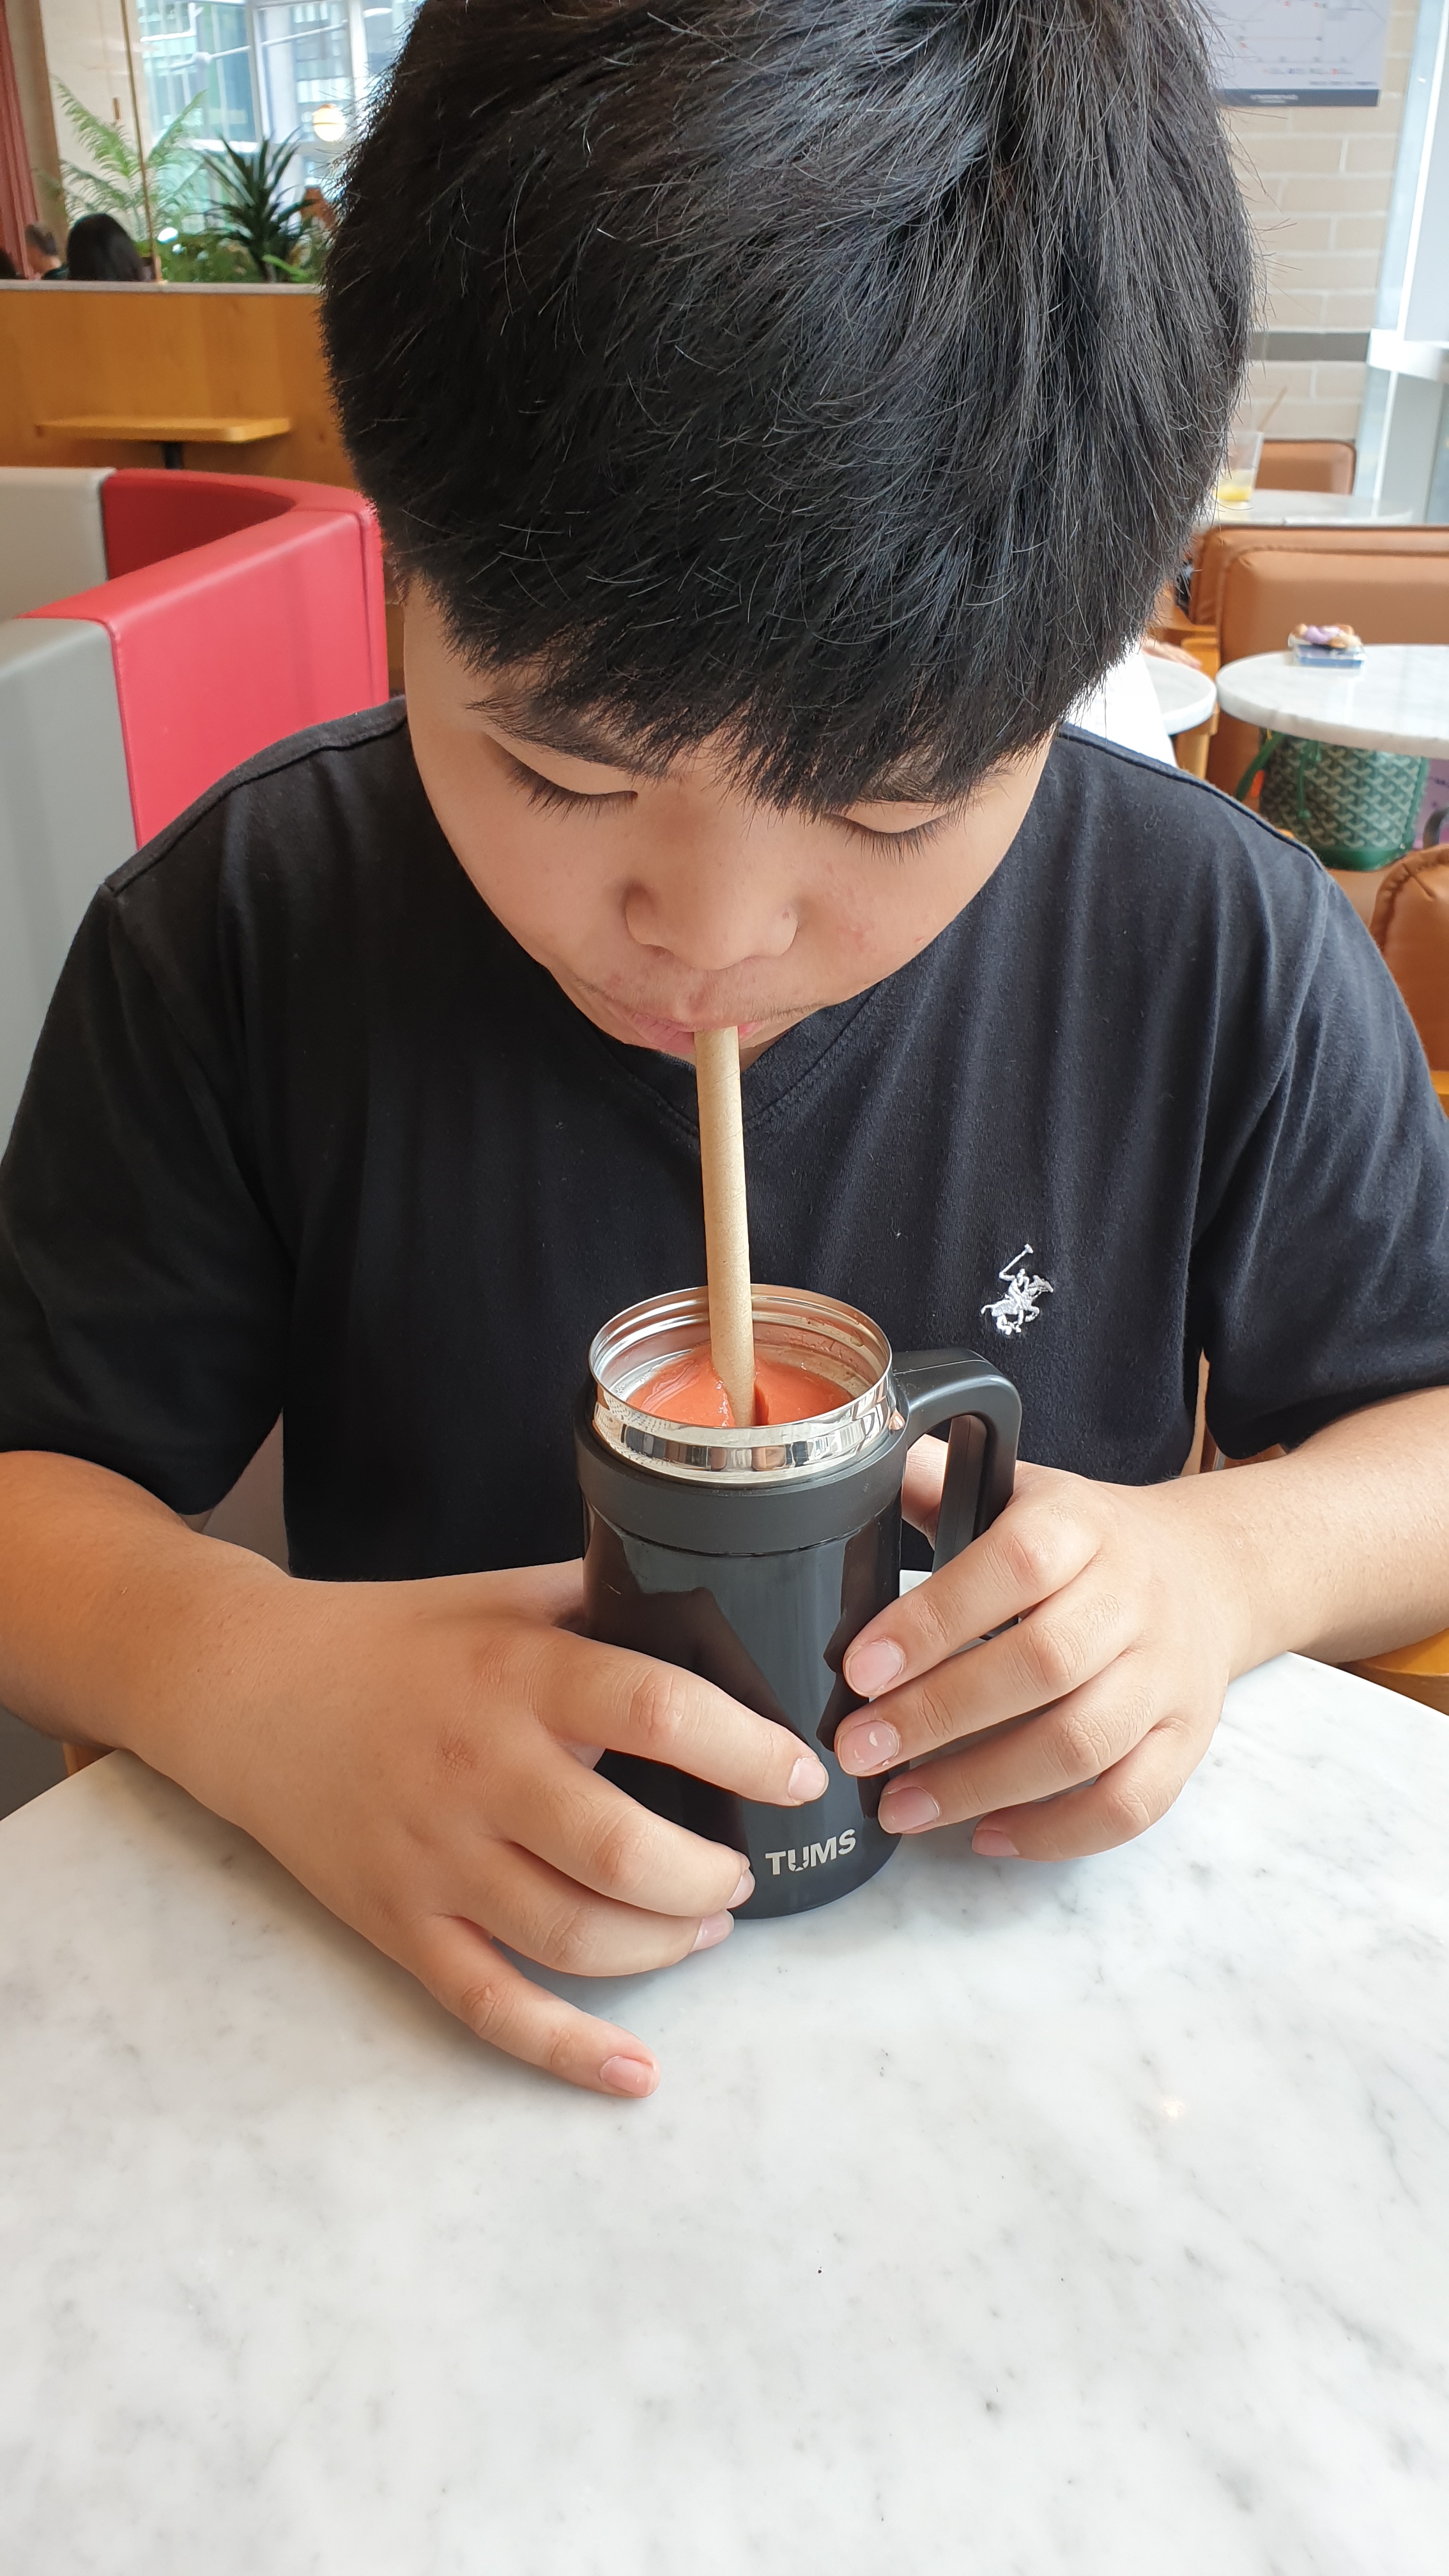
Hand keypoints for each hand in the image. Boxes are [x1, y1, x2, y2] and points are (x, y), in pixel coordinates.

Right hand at [170, 1556, 826, 2097]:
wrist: (249, 1690)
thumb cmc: (396, 1640)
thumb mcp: (505, 1594)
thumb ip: (606, 1599)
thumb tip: (727, 1602)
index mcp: (517, 1673)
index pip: (655, 1708)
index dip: (745, 1749)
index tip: (798, 1773)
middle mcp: (479, 1770)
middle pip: (619, 1851)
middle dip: (710, 1876)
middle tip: (741, 1869)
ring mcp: (435, 1858)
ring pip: (571, 1938)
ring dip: (662, 1946)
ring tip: (702, 1921)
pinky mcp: (400, 1924)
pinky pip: (489, 2006)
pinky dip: (567, 2051)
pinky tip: (635, 2070)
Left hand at [833, 1445, 1248, 1858]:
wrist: (1208, 1570)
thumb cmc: (1084, 1541)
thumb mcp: (1021, 1492)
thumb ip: (938, 1483)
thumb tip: (848, 1463)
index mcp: (1080, 1525)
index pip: (1014, 1566)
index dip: (934, 1620)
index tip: (860, 1667)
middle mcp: (1134, 1598)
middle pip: (1044, 1665)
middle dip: (938, 1716)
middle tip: (858, 1750)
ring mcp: (1166, 1674)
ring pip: (1083, 1743)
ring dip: (982, 1785)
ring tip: (899, 1807)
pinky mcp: (1186, 1738)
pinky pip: (1130, 1802)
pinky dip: (1056, 1832)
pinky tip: (986, 1834)